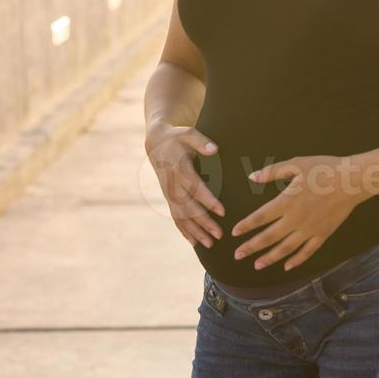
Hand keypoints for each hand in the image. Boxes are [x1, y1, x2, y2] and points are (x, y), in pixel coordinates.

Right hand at [145, 122, 224, 248]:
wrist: (156, 144)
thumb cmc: (177, 138)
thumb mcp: (187, 133)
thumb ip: (200, 141)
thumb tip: (214, 149)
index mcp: (179, 168)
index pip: (194, 187)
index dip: (207, 199)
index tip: (222, 211)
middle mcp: (172, 184)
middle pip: (188, 206)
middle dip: (203, 222)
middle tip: (220, 234)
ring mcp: (169, 194)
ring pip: (181, 216)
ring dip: (195, 231)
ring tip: (210, 244)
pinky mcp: (168, 199)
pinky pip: (175, 217)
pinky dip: (184, 231)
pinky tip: (195, 243)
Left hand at [230, 156, 362, 271]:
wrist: (352, 180)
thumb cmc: (324, 169)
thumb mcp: (296, 164)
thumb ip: (272, 172)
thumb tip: (251, 177)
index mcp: (287, 202)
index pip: (260, 217)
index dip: (246, 226)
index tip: (234, 233)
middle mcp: (296, 219)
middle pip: (269, 237)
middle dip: (251, 247)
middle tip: (238, 255)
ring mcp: (310, 230)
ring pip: (286, 248)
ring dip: (270, 258)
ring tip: (257, 265)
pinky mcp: (323, 234)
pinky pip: (307, 252)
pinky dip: (296, 260)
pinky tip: (287, 266)